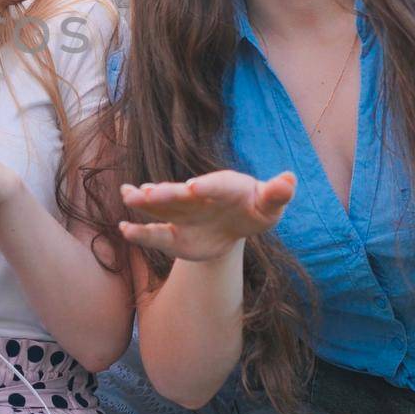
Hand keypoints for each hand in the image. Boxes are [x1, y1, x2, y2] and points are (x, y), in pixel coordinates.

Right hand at [119, 170, 294, 261]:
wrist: (232, 224)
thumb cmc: (255, 210)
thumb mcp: (269, 206)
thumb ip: (277, 193)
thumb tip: (289, 180)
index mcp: (226, 186)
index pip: (218, 185)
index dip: (207, 186)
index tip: (194, 188)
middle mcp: (198, 195)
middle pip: (181, 194)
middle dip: (166, 193)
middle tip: (149, 192)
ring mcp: (182, 212)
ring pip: (161, 207)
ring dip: (145, 201)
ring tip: (128, 195)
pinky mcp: (173, 232)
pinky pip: (155, 233)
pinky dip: (140, 232)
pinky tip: (125, 228)